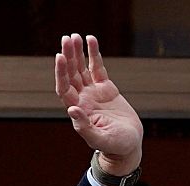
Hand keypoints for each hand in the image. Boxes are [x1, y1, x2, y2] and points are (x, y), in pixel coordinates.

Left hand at [55, 34, 142, 171]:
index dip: (61, 72)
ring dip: (77, 53)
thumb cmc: (114, 146)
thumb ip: (85, 127)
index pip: (64, 88)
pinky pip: (98, 68)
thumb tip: (72, 109)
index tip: (60, 56)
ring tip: (75, 36)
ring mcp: (93, 93)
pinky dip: (94, 54)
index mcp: (78, 111)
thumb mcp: (100, 139)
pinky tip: (91, 40)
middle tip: (67, 38)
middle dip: (68, 56)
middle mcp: (82, 99)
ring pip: (82, 69)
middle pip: (71, 74)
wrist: (128, 145)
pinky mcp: (106, 89)